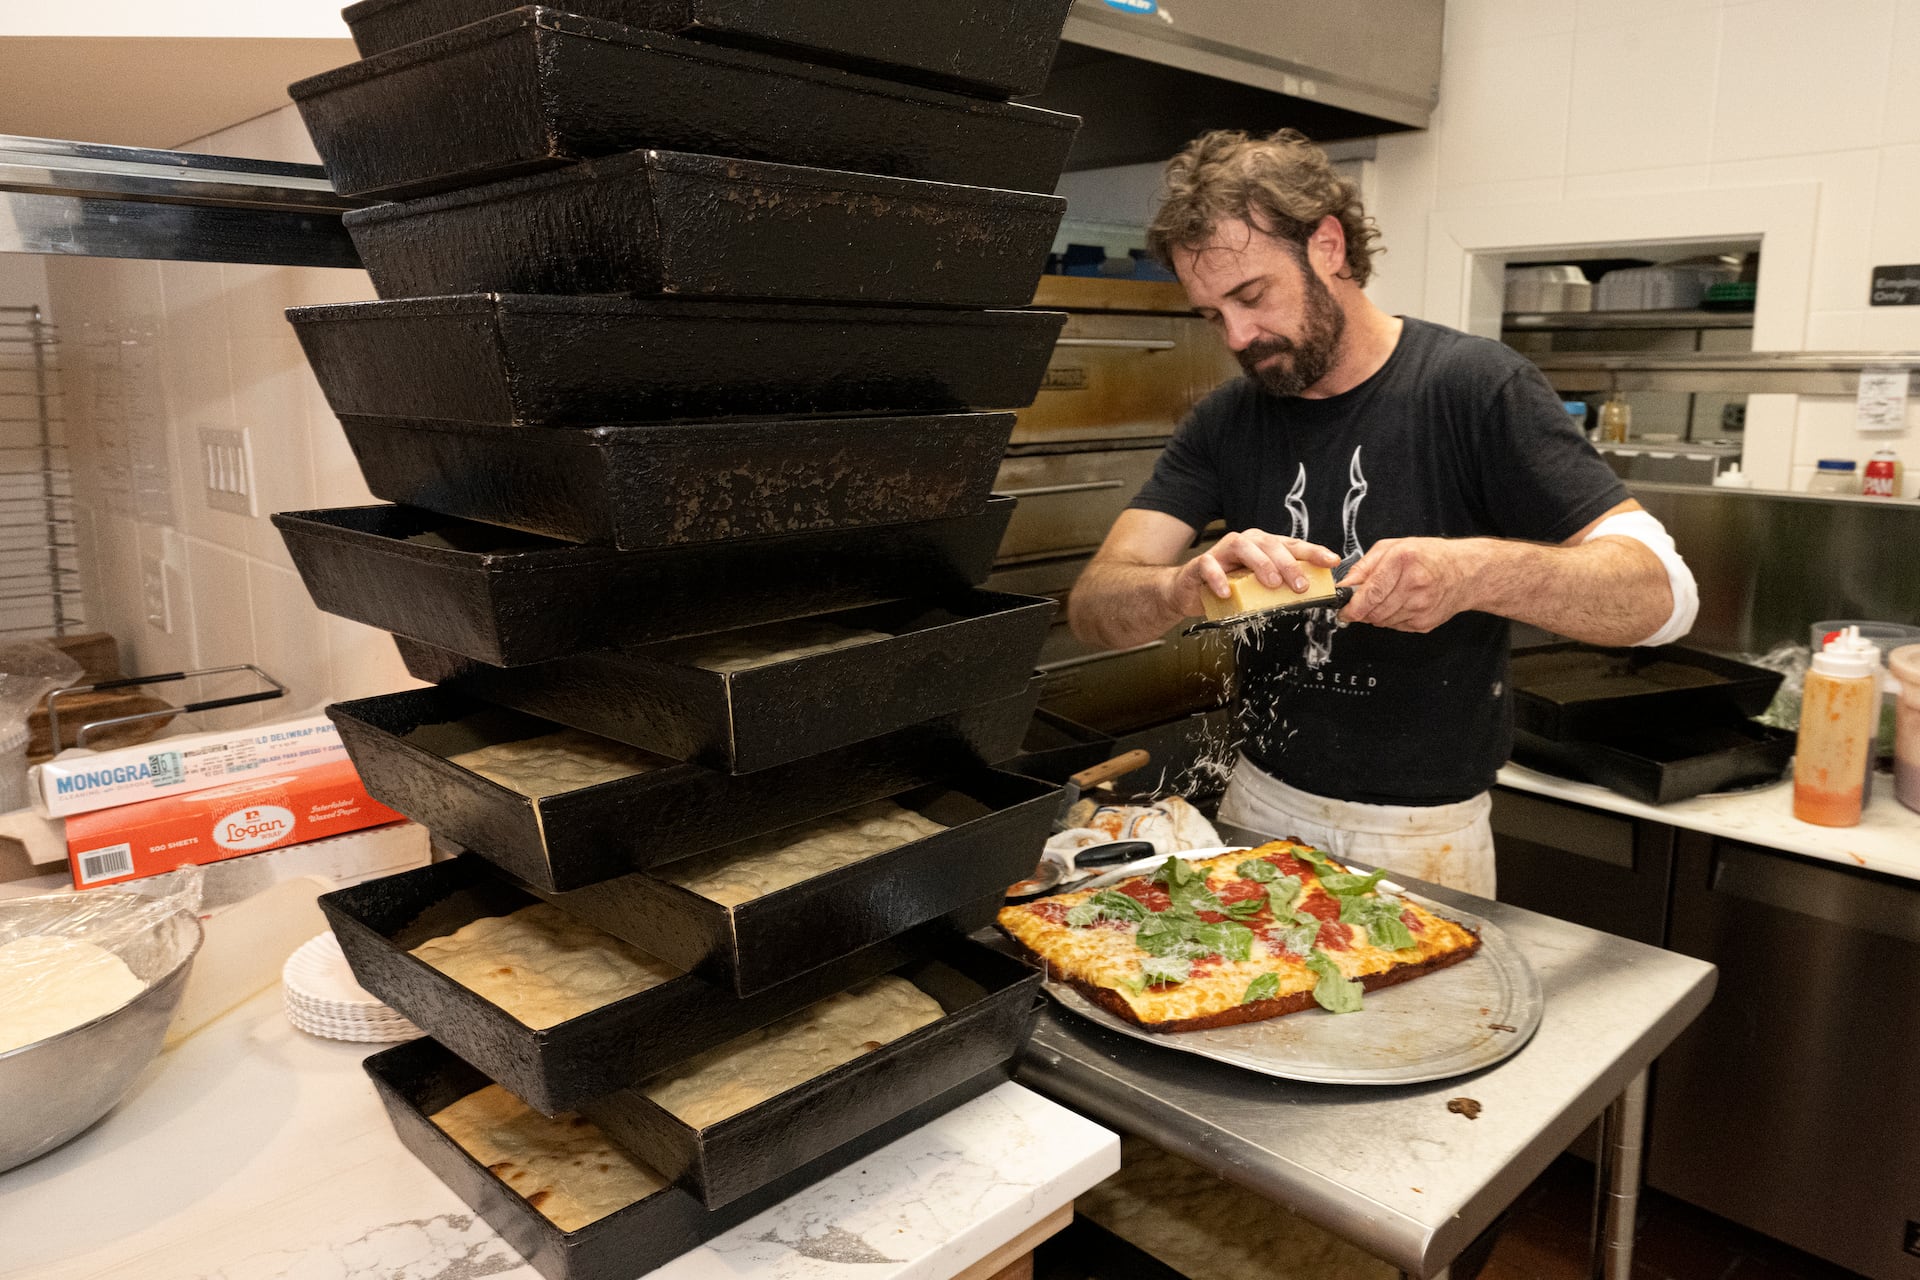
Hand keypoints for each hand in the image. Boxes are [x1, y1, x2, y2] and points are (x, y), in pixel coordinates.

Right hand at [1161, 528, 1341, 617]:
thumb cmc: (1230, 588)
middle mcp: (1246, 543)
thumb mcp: (1259, 588)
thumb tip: (1312, 594)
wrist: (1190, 591)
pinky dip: (1218, 579)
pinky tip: (1226, 593)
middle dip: (1289, 564)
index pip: (1293, 545)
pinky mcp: (1202, 563)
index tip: (1332, 561)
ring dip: (1261, 565)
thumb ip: (1281, 586)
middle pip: (1271, 545)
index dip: (1314, 552)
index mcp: (1264, 546)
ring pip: (1244, 547)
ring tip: (1271, 584)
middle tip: (1301, 585)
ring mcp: (1223, 551)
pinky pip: (1210, 566)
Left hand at [1339, 538, 1486, 632]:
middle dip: (1361, 611)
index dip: (1352, 606)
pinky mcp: (1425, 622)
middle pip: (1374, 611)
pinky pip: (1396, 626)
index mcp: (1404, 561)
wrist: (1466, 572)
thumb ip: (1364, 566)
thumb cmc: (1430, 557)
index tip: (1343, 610)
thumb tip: (1345, 585)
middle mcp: (1415, 584)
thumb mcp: (1393, 547)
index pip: (1371, 593)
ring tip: (1385, 599)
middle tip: (1359, 605)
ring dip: (1376, 615)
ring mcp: (1422, 606)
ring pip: (1383, 621)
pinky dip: (1391, 618)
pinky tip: (1400, 604)